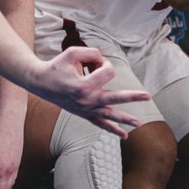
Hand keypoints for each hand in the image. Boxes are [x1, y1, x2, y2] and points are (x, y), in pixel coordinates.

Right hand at [29, 47, 145, 137]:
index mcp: (83, 86)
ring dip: (125, 119)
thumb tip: (105, 62)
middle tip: (148, 96)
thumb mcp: (73, 52)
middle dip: (132, 96)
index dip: (102, 62)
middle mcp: (86, 100)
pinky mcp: (83, 114)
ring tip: (138, 123)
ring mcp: (85, 109)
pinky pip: (100, 124)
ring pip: (109, 115)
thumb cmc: (57, 66)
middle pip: (115, 97)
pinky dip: (112, 129)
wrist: (41, 82)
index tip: (92, 61)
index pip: (106, 71)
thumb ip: (92, 52)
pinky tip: (124, 135)